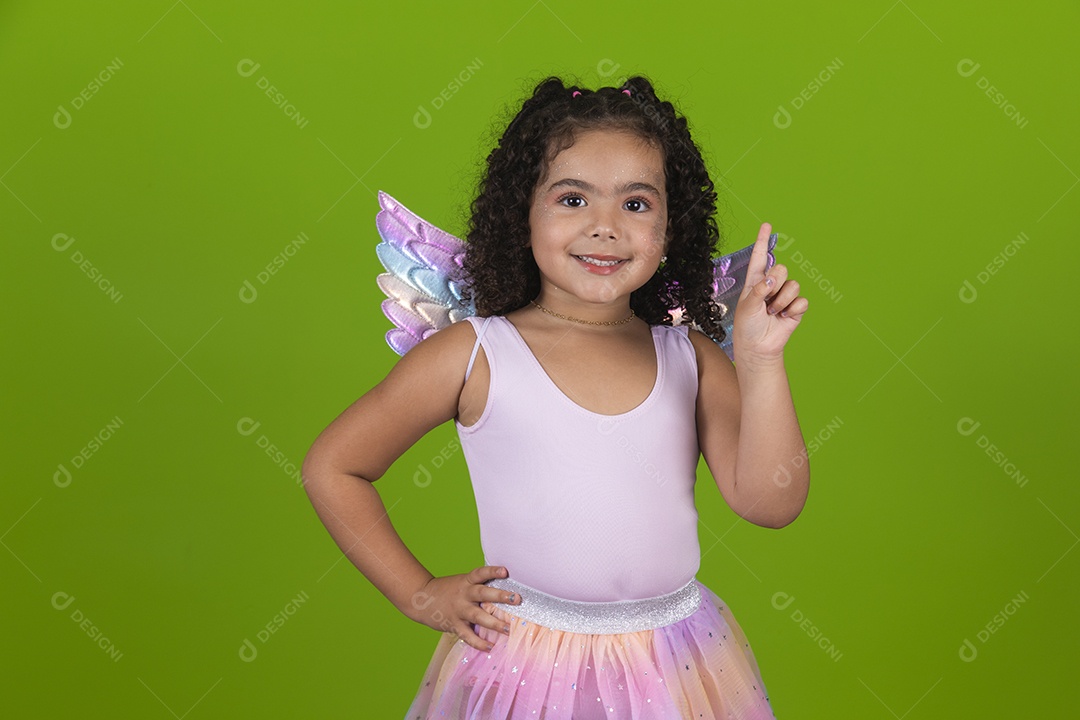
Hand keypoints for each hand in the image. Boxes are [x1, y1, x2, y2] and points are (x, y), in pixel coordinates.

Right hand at [405, 565, 521, 650]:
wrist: (420, 599)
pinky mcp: (453, 624)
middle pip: (483, 593)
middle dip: (500, 596)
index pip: (480, 573)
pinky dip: (478, 642)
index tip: (505, 571)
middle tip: (516, 599)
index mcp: (466, 581)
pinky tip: (490, 647)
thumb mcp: (461, 582)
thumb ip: (478, 585)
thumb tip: (503, 591)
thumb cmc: (447, 590)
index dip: (492, 571)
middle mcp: (463, 594)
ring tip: (508, 629)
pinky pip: (467, 635)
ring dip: (494, 623)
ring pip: (478, 616)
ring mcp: (458, 610)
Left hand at [732, 223, 808, 361]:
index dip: (762, 240)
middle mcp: (771, 285)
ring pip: (793, 286)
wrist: (758, 347)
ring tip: (772, 313)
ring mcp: (784, 296)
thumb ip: (759, 290)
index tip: (766, 225)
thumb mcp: (747, 306)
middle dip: (775, 284)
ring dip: (781, 302)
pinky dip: (792, 310)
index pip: (759, 257)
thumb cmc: (747, 326)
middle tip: (766, 302)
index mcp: (755, 281)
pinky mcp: (795, 308)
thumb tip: (772, 279)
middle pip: (781, 269)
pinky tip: (783, 318)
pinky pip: (802, 301)